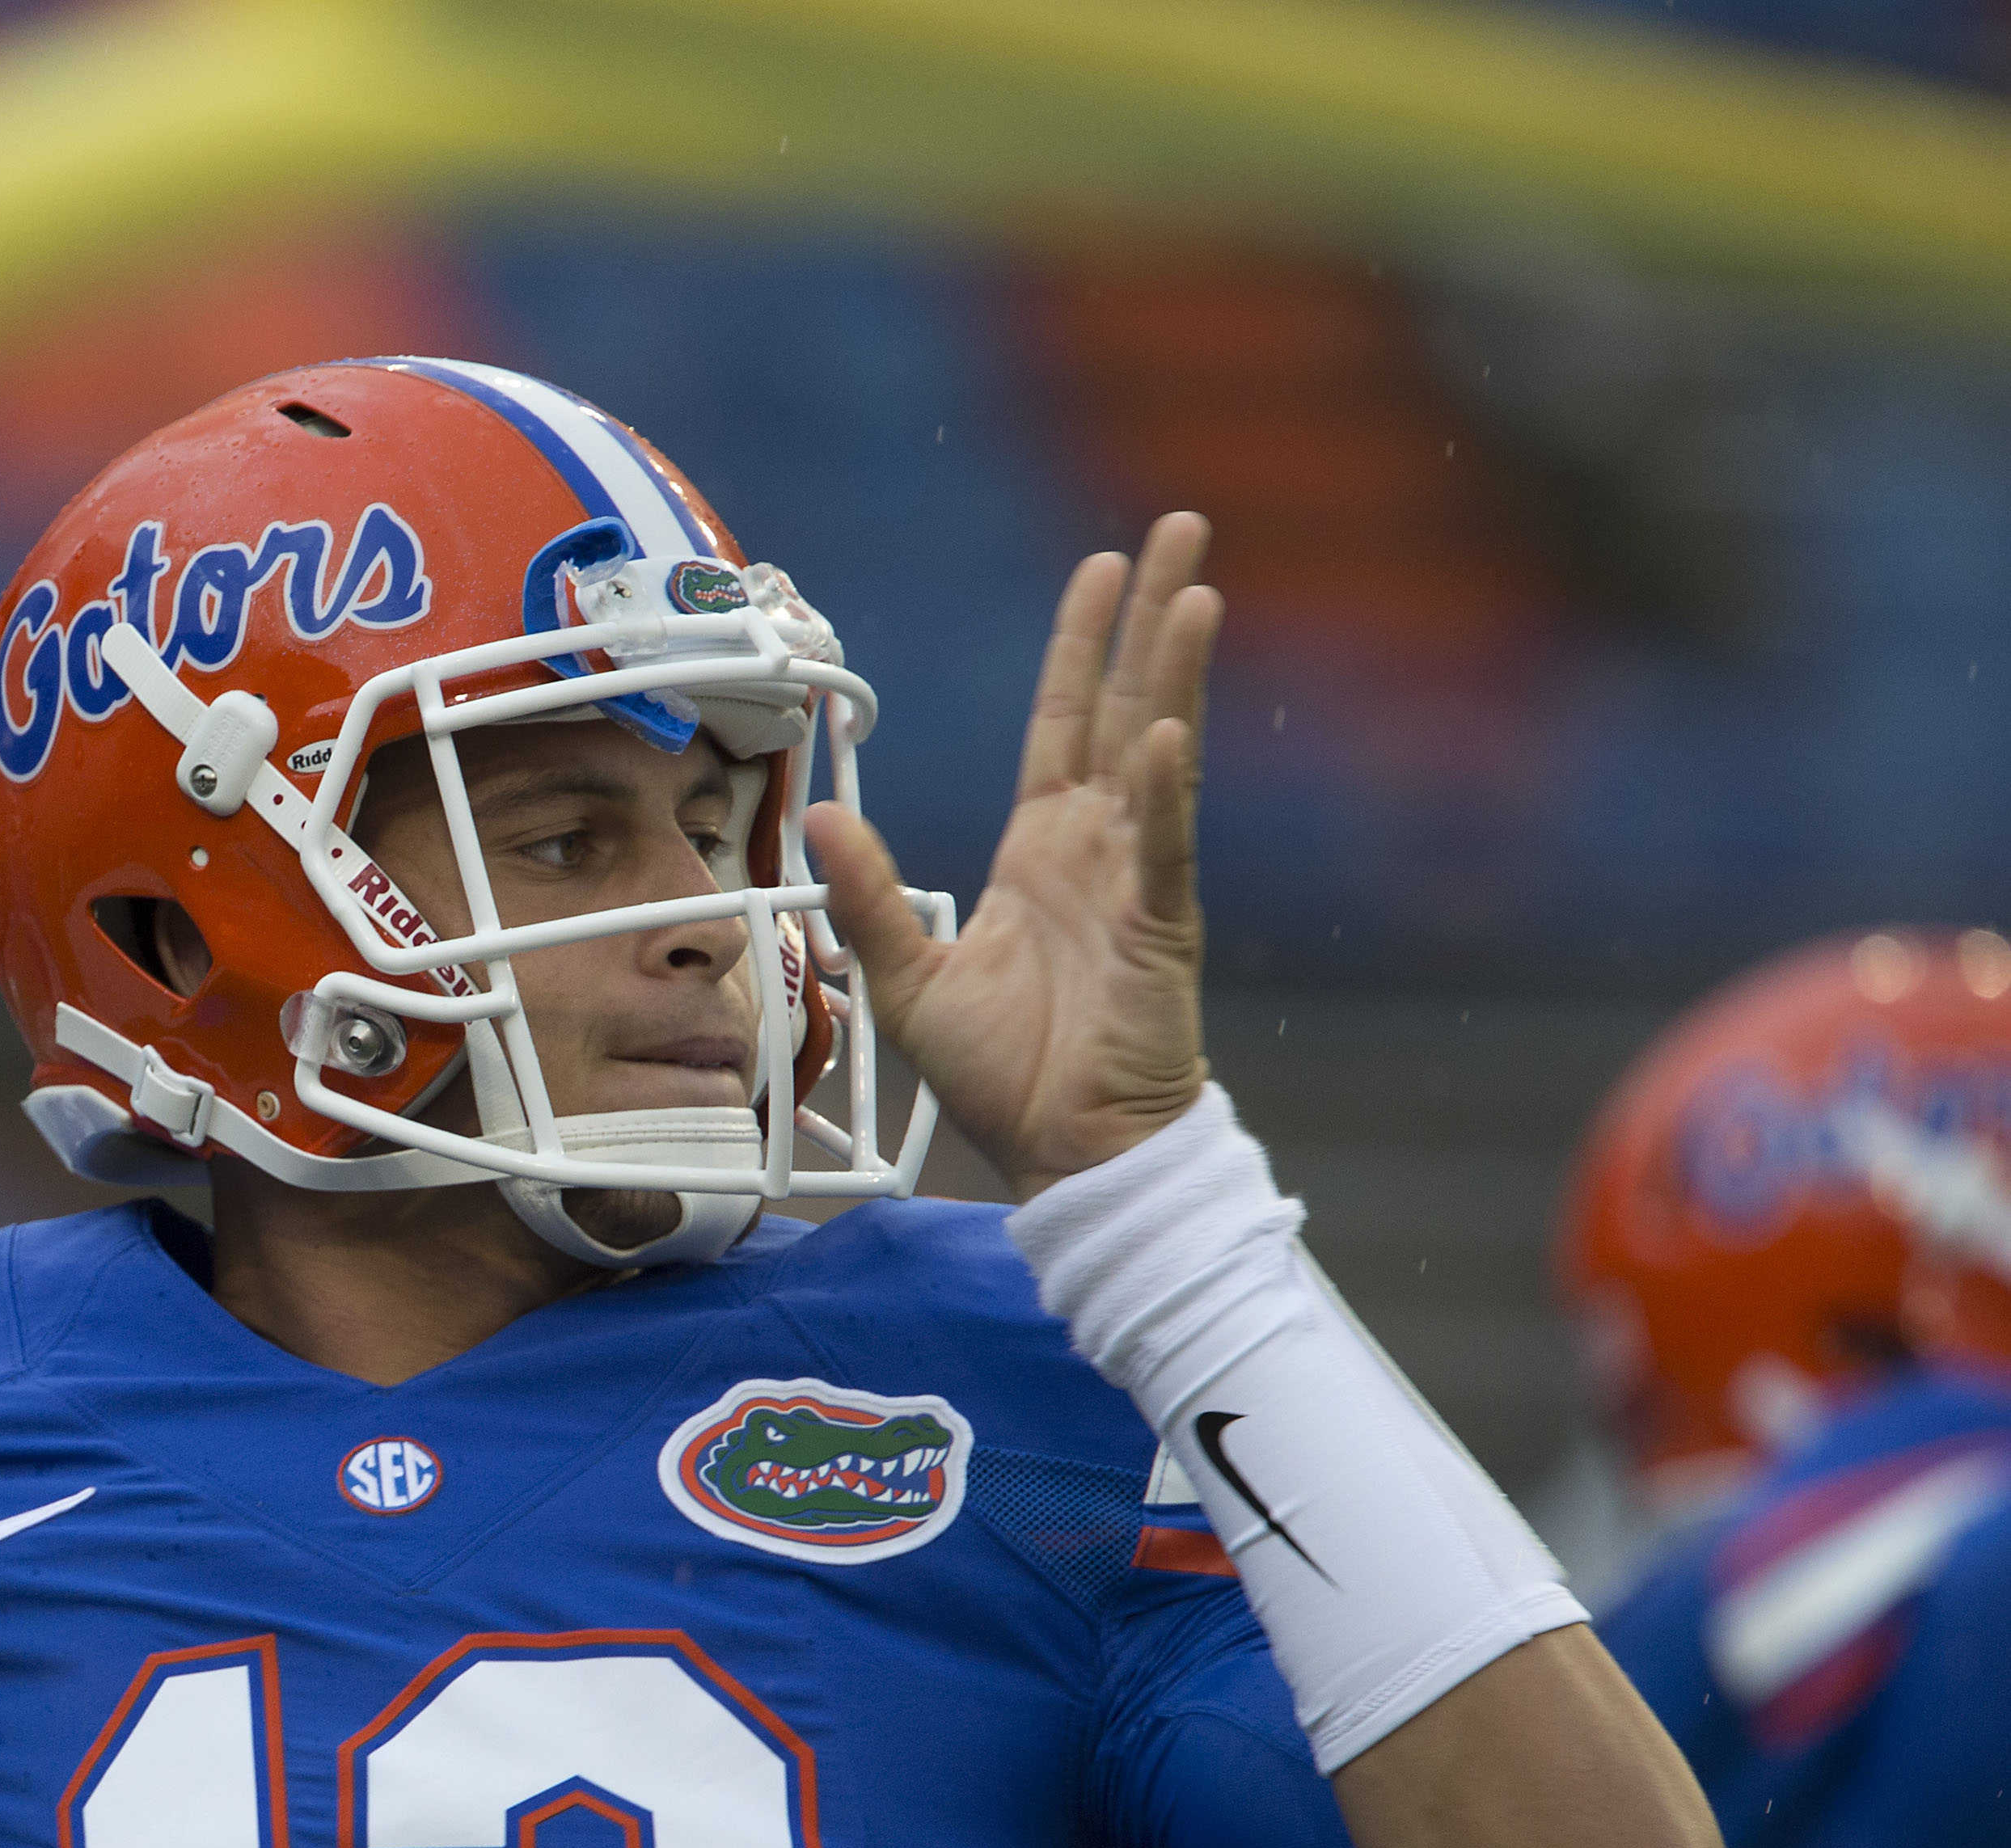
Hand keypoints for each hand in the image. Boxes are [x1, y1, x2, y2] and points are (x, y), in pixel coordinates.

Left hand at [808, 513, 1221, 1196]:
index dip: (1080, 644)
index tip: (1100, 571)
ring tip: (1194, 589)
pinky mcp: (1160, 929)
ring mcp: (1138, 879)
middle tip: (1177, 529)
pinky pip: (1162, 848)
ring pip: (1159, 752)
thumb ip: (866, 895)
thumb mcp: (906, 980)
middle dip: (1148, 617)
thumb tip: (819, 816)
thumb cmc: (1003, 1076)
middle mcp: (1098, 847)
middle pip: (1126, 705)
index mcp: (1042, 850)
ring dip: (1174, 672)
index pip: (1065, 721)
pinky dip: (1162, 794)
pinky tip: (1164, 733)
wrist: (1065, 1153)